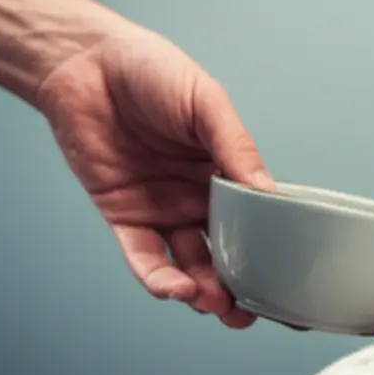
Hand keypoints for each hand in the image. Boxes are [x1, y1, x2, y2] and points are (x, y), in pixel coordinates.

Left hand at [34, 25, 272, 327]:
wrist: (85, 63)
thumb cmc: (150, 70)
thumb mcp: (206, 101)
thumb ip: (236, 146)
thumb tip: (268, 192)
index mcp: (225, 169)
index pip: (257, 218)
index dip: (272, 250)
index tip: (287, 280)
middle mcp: (197, 195)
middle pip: (225, 251)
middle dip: (239, 285)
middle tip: (251, 311)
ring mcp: (161, 209)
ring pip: (187, 263)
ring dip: (202, 289)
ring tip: (217, 305)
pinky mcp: (123, 216)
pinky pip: (143, 256)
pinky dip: (158, 277)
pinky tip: (174, 288)